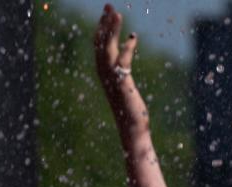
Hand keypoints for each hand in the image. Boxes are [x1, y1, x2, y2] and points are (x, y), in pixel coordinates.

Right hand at [94, 5, 146, 127]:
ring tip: (116, 14)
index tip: (107, 13)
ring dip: (112, 30)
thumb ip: (123, 73)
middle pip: (100, 42)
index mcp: (103, 72)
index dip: (102, 27)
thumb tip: (124, 65)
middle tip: (109, 6)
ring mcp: (111, 78)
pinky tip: (133, 38)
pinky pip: (122, 62)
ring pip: (107, 48)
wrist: (132, 129)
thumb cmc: (131, 111)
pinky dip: (126, 49)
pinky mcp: (122, 85)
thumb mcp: (125, 87)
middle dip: (104, 22)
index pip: (99, 44)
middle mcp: (103, 73)